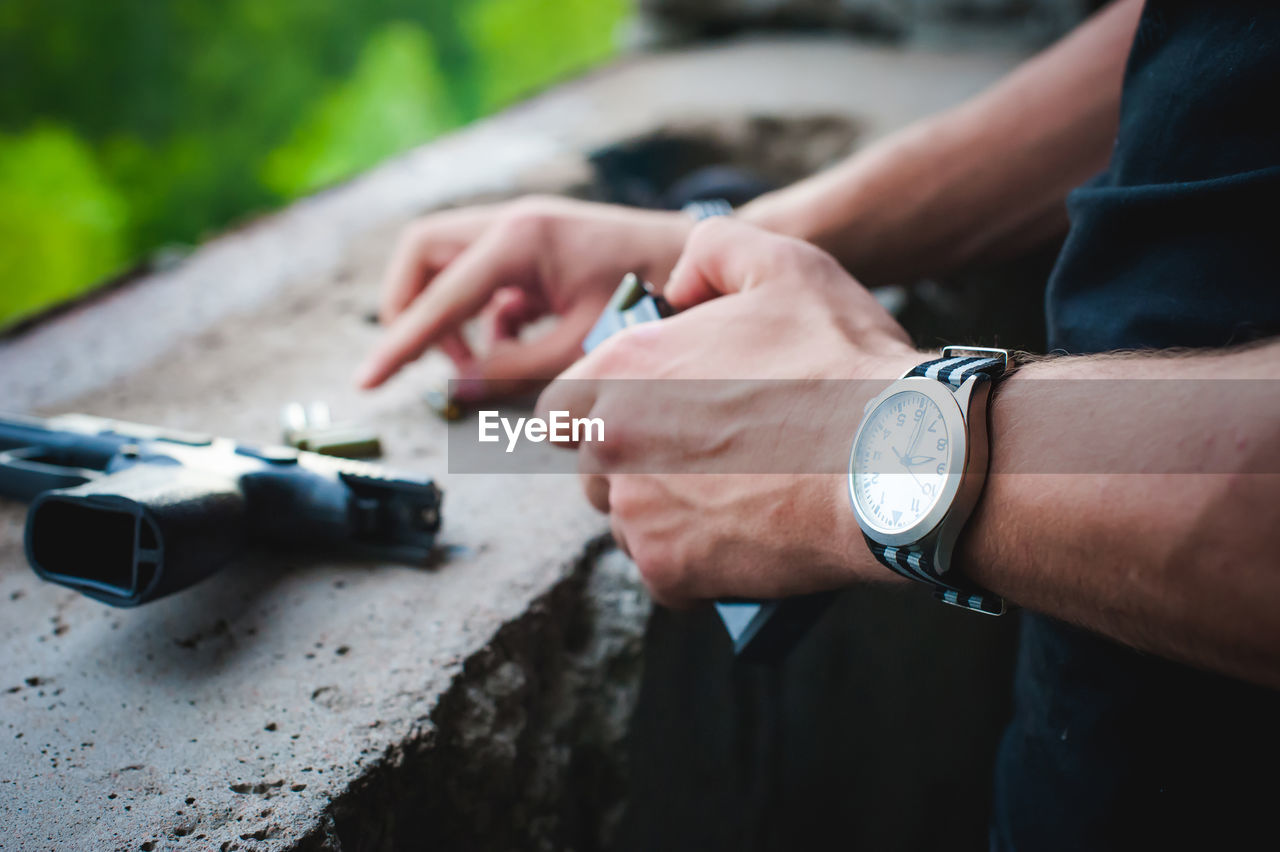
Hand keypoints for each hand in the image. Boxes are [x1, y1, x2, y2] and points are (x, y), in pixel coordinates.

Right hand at [357, 196, 694, 395]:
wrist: (696, 262)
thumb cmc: (649, 299)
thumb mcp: (578, 347)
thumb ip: (513, 370)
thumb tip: (458, 389)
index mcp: (521, 239)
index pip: (438, 297)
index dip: (400, 346)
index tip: (366, 382)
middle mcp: (512, 222)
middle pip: (421, 253)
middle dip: (410, 308)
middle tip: (429, 361)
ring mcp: (522, 229)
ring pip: (446, 262)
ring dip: (448, 314)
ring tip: (479, 362)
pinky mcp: (533, 246)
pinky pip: (481, 277)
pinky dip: (483, 316)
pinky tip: (514, 346)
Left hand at [537, 219, 920, 605]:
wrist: (894, 461)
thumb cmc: (841, 362)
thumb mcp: (782, 264)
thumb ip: (712, 252)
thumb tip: (674, 287)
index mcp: (623, 369)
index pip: (560, 406)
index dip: (595, 413)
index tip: (638, 418)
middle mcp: (611, 441)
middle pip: (594, 467)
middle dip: (633, 464)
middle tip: (699, 461)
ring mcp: (636, 511)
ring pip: (627, 522)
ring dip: (663, 515)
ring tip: (729, 500)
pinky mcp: (668, 569)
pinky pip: (663, 574)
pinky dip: (694, 565)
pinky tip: (739, 541)